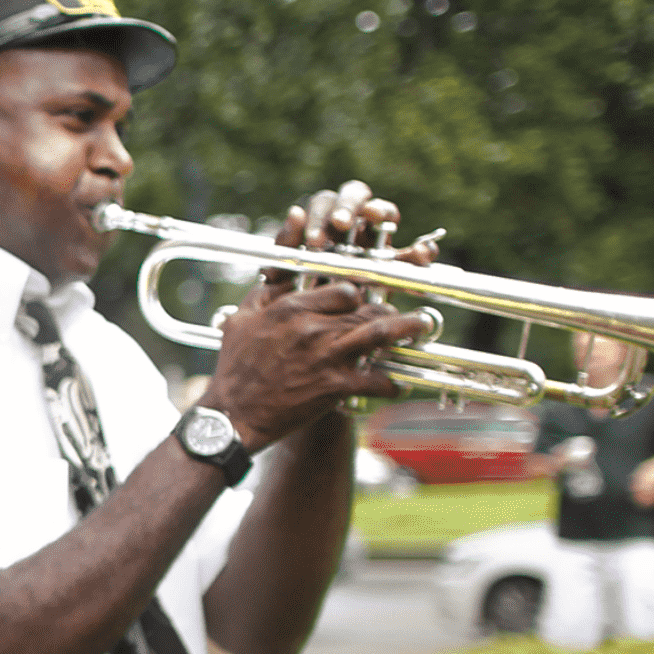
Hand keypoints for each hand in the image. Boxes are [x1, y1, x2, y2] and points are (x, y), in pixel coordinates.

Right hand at [206, 182, 439, 446]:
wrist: (232, 414)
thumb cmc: (236, 364)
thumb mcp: (245, 315)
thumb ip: (271, 281)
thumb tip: (290, 239)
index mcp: (291, 307)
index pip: (343, 286)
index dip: (362, 291)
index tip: (369, 295)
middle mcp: (312, 327)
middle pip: (366, 306)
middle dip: (388, 307)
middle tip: (404, 310)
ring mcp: (325, 356)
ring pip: (379, 334)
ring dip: (406, 329)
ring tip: (421, 325)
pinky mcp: (333, 387)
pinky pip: (373, 381)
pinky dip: (389, 383)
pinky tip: (397, 385)